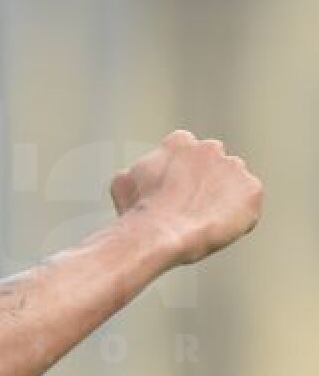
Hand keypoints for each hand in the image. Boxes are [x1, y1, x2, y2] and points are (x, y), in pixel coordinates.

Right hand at [110, 130, 262, 264]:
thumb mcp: (124, 183)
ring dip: (224, 199)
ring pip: (233, 183)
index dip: (182, 176)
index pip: (188, 153)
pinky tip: (217, 228)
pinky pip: (249, 204)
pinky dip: (239, 217)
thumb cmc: (139, 210)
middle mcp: (211, 147)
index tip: (176, 193)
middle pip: (215, 165)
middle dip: (207, 182)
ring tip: (204, 222)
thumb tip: (133, 173)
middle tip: (193, 208)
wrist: (161, 233)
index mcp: (180, 141)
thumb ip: (137, 171)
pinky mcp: (252, 190)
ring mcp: (234, 167)